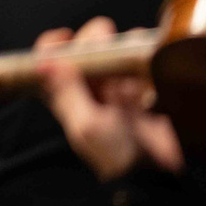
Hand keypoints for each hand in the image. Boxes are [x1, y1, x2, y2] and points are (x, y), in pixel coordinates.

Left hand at [37, 19, 183, 180]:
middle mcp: (88, 84)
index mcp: (66, 94)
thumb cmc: (118, 154)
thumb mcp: (88, 126)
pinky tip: (147, 68)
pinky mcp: (142, 84)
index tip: (66, 36)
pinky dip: (142, 54)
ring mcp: (116, 82)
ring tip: (130, 66)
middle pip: (84, 44)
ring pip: (114, 45)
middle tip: (107, 54)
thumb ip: (69, 92)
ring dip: (121, 48)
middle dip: (94, 41)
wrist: (158, 169)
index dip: (53, 44)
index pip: (49, 59)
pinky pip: (140, 55)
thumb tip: (46, 63)